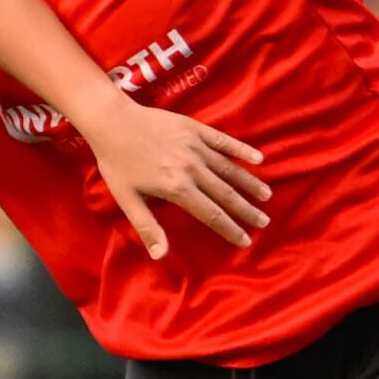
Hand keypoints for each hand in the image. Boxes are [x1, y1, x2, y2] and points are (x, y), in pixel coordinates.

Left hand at [80, 99, 269, 261]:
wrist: (112, 122)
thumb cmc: (117, 164)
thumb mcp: (127, 200)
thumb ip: (147, 227)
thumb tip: (161, 256)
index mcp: (177, 188)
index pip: (211, 214)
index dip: (229, 229)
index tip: (245, 240)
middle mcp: (192, 168)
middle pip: (226, 194)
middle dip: (246, 210)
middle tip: (264, 222)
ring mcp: (195, 147)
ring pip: (229, 169)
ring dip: (249, 184)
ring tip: (265, 196)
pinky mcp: (195, 129)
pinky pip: (223, 142)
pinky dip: (241, 150)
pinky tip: (258, 158)